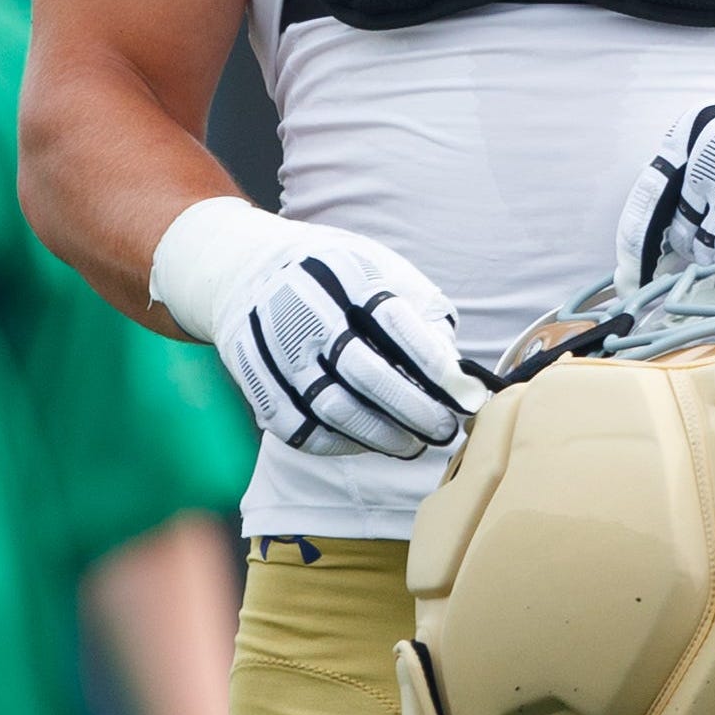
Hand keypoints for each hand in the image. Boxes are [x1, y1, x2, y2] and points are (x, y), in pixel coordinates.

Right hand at [150, 198, 486, 458]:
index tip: (467, 397)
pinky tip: (370, 440)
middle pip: (365, 373)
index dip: (435, 368)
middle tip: (445, 430)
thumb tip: (457, 379)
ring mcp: (273, 350)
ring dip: (383, 436)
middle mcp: (302, 308)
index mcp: (342, 271)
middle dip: (414, 410)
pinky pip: (305, 430)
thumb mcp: (382, 270)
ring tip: (415, 444)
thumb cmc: (337, 277)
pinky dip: (344, 443)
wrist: (248, 271)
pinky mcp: (257, 386)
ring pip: (335, 410)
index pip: (396, 325)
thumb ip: (423, 316)